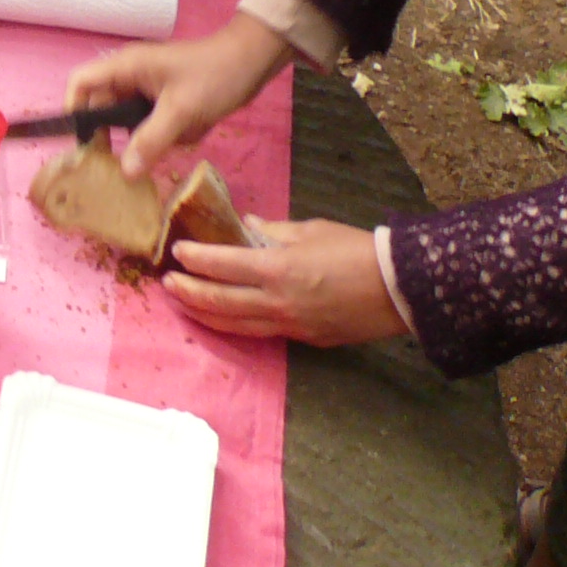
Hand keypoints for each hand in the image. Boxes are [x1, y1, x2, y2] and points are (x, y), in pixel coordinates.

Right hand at [65, 13, 294, 173]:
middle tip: (128, 161)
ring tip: (175, 138)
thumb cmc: (212, 76)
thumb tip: (125, 173)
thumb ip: (150, 140)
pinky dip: (171, 134)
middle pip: (106, 109)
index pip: (81, 84)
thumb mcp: (180, 110)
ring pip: (133, 122)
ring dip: (152, 136)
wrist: (252, 62)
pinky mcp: (167, 101)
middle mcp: (131, 77)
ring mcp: (149, 89)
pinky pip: (155, 125)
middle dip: (121, 134)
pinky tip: (192, 132)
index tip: (84, 144)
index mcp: (125, 67)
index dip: (74, 111)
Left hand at [165, 219, 406, 346]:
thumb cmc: (356, 251)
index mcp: (278, 269)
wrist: (399, 289)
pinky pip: (263, 333)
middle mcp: (278, 302)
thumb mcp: (311, 230)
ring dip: (206, 315)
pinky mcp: (305, 339)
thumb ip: (273, 231)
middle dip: (189, 292)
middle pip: (221, 301)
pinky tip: (226, 319)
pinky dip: (238, 326)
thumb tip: (246, 227)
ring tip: (184, 304)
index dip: (196, 259)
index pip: (223, 265)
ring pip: (237, 325)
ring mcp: (291, 326)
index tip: (176, 251)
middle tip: (167, 283)